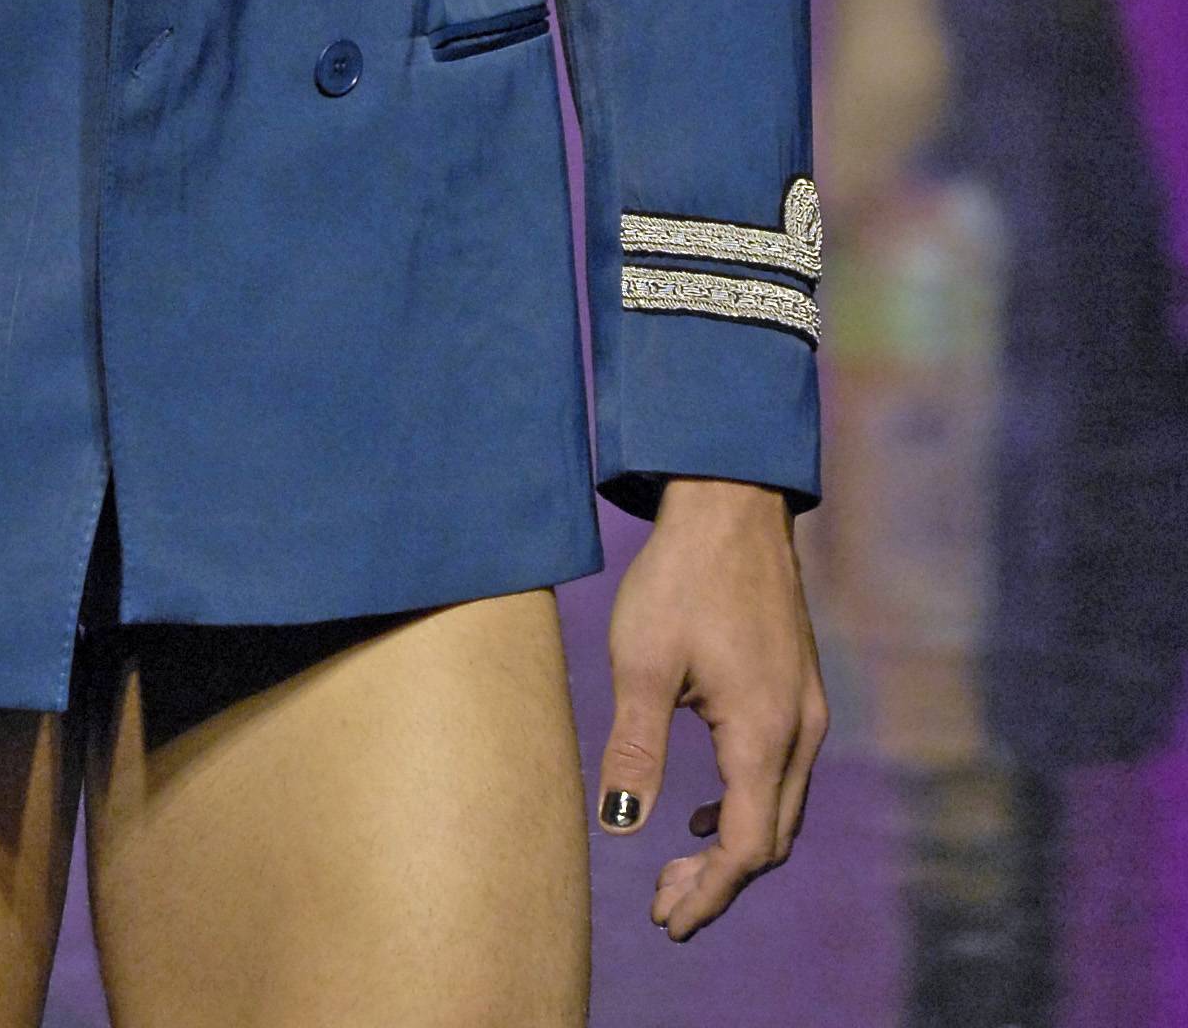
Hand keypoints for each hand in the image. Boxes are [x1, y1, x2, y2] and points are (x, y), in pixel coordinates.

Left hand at [598, 476, 827, 940]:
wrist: (730, 503)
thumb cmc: (680, 576)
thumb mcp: (641, 663)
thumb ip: (634, 752)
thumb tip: (619, 828)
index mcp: (762, 732)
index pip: (744, 846)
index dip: (708, 895)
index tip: (667, 923)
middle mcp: (798, 730)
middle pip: (769, 838)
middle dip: (718, 881)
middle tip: (663, 904)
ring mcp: (806, 708)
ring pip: (780, 808)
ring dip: (732, 844)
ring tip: (677, 865)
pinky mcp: (798, 687)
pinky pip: (781, 771)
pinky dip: (744, 803)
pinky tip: (700, 802)